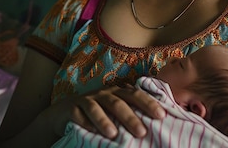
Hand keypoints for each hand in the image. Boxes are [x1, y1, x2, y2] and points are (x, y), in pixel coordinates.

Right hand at [45, 84, 165, 138]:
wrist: (65, 114)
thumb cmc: (97, 114)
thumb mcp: (114, 111)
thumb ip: (132, 112)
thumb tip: (158, 123)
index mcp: (117, 93)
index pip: (135, 95)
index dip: (148, 103)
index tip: (161, 115)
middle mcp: (103, 94)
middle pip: (118, 102)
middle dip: (130, 117)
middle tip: (142, 132)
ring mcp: (86, 100)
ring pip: (96, 108)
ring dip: (105, 121)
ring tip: (114, 135)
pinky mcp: (71, 108)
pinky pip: (78, 115)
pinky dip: (85, 123)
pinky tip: (92, 132)